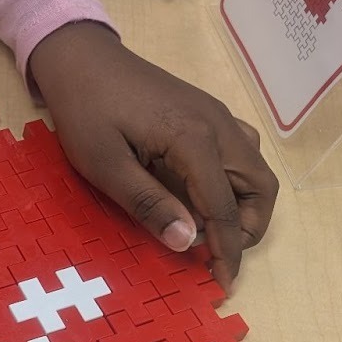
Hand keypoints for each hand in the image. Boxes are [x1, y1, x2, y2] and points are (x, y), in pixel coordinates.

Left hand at [29, 22, 277, 291]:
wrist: (81, 57)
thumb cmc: (86, 110)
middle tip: (219, 255)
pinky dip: (237, 180)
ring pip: (255, 167)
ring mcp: (217, 114)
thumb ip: (148, 204)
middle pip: (259, 186)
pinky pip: (241, 150)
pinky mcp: (207, 112)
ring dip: (246, 204)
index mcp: (194, 139)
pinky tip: (205, 193)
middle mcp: (218, 125)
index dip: (226, 251)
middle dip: (248, 228)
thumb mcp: (106, 165)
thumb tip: (188, 243)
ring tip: (214, 230)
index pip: (223, 208)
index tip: (222, 284)